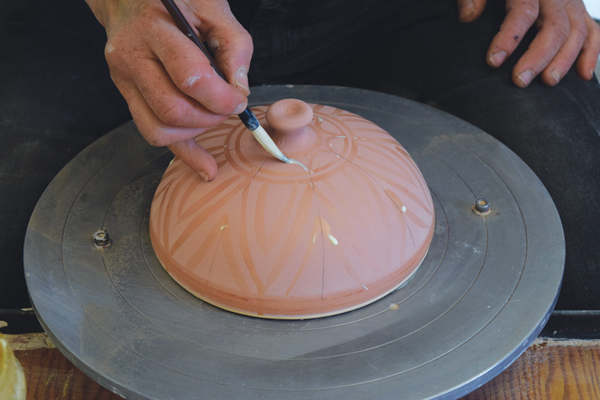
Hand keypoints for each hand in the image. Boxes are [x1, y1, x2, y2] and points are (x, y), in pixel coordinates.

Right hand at [86, 0, 252, 179]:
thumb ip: (234, 47)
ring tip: (212, 115)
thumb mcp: (212, 8)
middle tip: (226, 108)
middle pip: (172, 110)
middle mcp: (131, 57)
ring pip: (158, 130)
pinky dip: (183, 152)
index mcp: (154, 29)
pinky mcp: (126, 96)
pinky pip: (152, 134)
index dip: (221, 97)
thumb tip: (240, 90)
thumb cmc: (176, 1)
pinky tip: (205, 165)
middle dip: (210, 118)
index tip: (238, 99)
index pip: (190, 77)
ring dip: (196, 133)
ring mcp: (124, 80)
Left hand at [457, 0, 599, 86]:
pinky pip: (592, 32)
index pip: (523, 12)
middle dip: (538, 57)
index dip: (508, 37)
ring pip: (577, 31)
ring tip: (548, 82)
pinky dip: (591, 53)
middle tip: (520, 81)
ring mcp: (571, 2)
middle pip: (554, 26)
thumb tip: (468, 16)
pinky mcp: (579, 11)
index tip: (493, 61)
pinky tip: (583, 76)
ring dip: (564, 59)